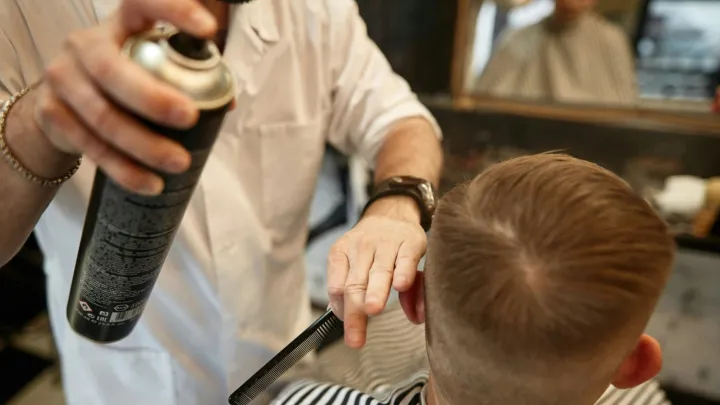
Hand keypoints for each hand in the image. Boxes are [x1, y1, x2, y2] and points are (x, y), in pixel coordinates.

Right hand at [32, 0, 217, 194]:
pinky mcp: (52, 114)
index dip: (174, 11)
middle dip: (154, 98)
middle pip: (113, 71)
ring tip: (179, 162)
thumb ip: (186, 75)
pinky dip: (124, 169)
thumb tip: (227, 102)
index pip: (143, 4)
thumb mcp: (150, 66)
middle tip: (190, 118)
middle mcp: (85, 45)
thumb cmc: (123, 80)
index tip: (208, 30)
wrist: (63, 106)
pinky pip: (91, 146)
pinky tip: (150, 182)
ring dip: (143, 144)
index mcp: (120, 25)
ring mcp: (63, 79)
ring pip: (102, 116)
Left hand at [327, 196, 426, 347]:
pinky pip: (405, 259)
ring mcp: (386, 243)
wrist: (393, 212)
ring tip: (372, 310)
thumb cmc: (375, 246)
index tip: (346, 325)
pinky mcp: (410, 241)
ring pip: (378, 271)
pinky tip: (401, 286)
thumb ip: (372, 293)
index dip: (339, 307)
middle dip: (354, 312)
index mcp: (342, 253)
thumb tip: (394, 321)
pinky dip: (403, 272)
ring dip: (375, 292)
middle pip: (355, 284)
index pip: (335, 285)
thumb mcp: (365, 263)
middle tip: (355, 338)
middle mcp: (361, 247)